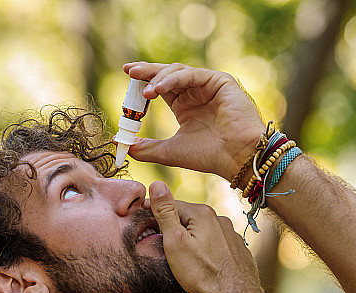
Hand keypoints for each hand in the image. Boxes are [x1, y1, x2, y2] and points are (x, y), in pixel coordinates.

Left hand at [123, 61, 265, 179]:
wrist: (236, 158)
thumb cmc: (208, 156)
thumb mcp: (169, 151)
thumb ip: (146, 147)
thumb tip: (119, 144)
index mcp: (185, 106)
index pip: (160, 87)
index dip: (143, 81)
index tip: (127, 76)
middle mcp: (196, 93)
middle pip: (167, 75)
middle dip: (147, 71)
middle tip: (129, 71)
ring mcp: (209, 85)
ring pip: (178, 72)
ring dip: (158, 78)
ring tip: (145, 91)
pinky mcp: (220, 81)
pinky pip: (192, 75)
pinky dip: (173, 80)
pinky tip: (158, 89)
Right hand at [146, 180, 261, 292]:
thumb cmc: (202, 273)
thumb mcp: (175, 242)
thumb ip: (165, 212)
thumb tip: (156, 183)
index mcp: (202, 213)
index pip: (171, 205)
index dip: (154, 211)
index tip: (141, 217)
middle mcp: (219, 219)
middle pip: (188, 218)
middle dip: (173, 225)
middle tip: (156, 238)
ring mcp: (231, 234)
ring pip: (202, 231)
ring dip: (190, 237)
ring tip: (178, 253)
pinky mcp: (237, 249)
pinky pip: (215, 243)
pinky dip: (204, 248)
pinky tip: (200, 261)